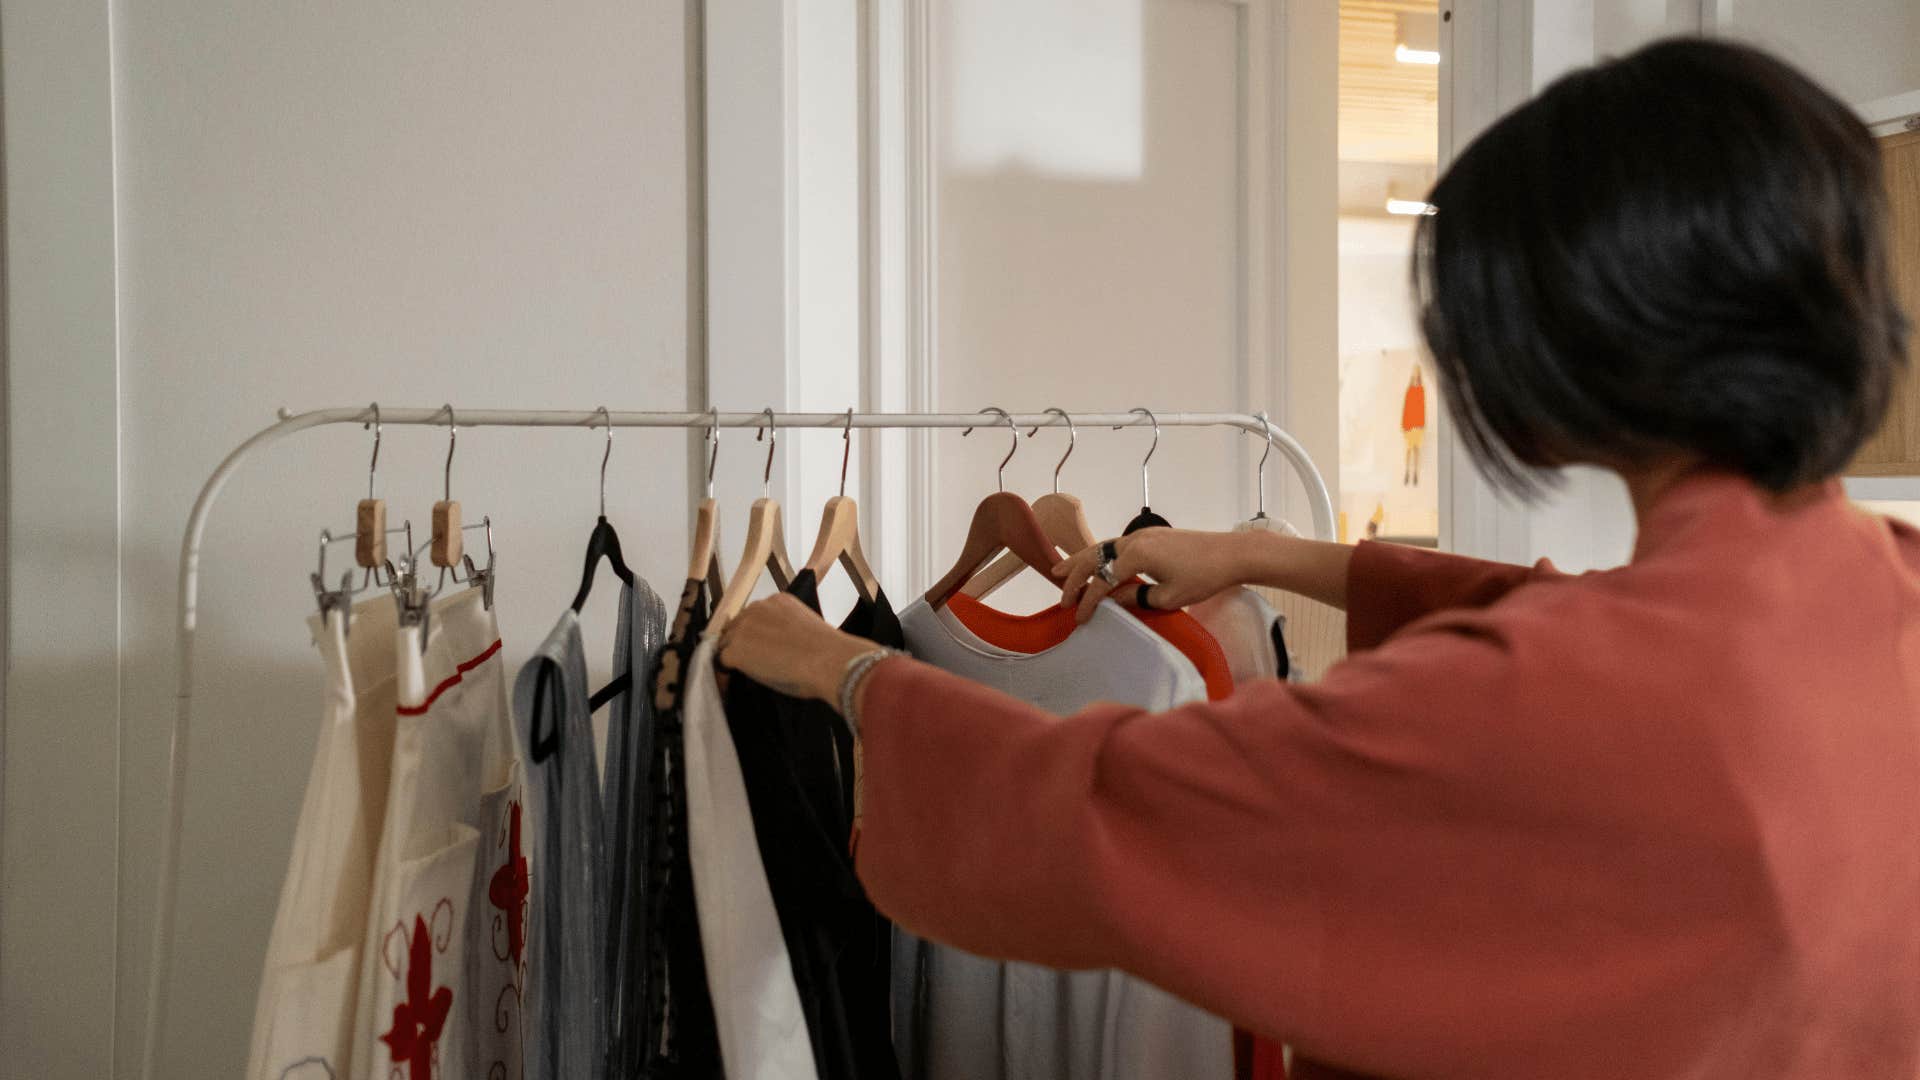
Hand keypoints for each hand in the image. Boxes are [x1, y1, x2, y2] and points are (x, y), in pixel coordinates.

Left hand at [714, 593, 875, 702]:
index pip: (755, 616)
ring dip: (734, 656)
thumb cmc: (827, 651)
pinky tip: (733, 683)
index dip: (756, 635)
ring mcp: (743, 627)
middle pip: (737, 627)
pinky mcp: (735, 649)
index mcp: (778, 600)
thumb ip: (787, 630)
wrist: (828, 661)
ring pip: (728, 643)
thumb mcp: (806, 628)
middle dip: (743, 644)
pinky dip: (725, 673)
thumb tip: (781, 647)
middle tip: (754, 664)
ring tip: (744, 674)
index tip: (761, 648)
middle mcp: (757, 607)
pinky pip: (722, 662)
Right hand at [1054, 527, 1253, 623]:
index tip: (1079, 618)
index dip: (1089, 601)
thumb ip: (1137, 599)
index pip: (1103, 581)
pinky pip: (1116, 545)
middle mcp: (1134, 539)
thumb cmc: (1204, 578)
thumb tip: (1115, 599)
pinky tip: (1095, 565)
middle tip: (1060, 596)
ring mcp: (1142, 534)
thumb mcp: (1169, 597)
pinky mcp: (1152, 536)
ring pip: (1102, 548)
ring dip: (1081, 561)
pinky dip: (1100, 556)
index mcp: (1136, 555)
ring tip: (1060, 571)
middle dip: (1073, 576)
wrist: (1232, 554)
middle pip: (1094, 557)